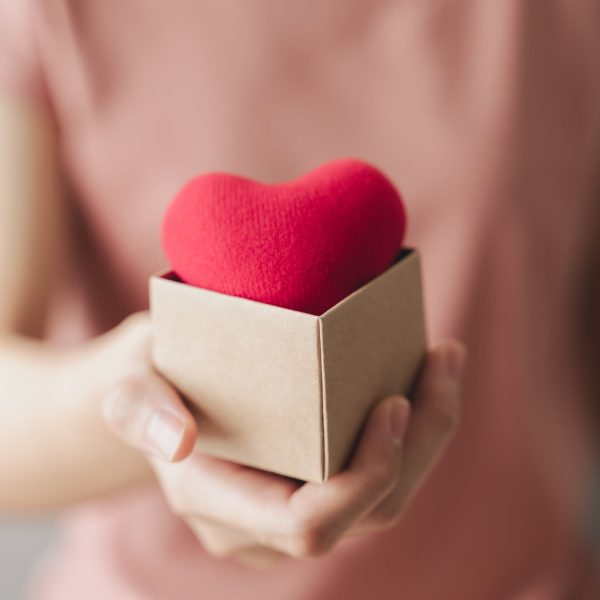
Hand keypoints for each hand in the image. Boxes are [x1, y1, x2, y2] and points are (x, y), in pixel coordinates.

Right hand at [103, 335, 465, 567]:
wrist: (163, 390)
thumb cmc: (149, 380)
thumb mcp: (129, 382)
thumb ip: (139, 410)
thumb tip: (179, 442)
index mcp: (219, 505)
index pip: (309, 526)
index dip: (363, 479)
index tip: (393, 402)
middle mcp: (265, 522)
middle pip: (370, 513)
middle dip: (420, 445)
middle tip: (441, 362)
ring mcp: (296, 503)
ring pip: (388, 496)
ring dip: (429, 431)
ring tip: (445, 359)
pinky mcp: (318, 479)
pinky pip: (381, 471)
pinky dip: (413, 426)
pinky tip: (424, 371)